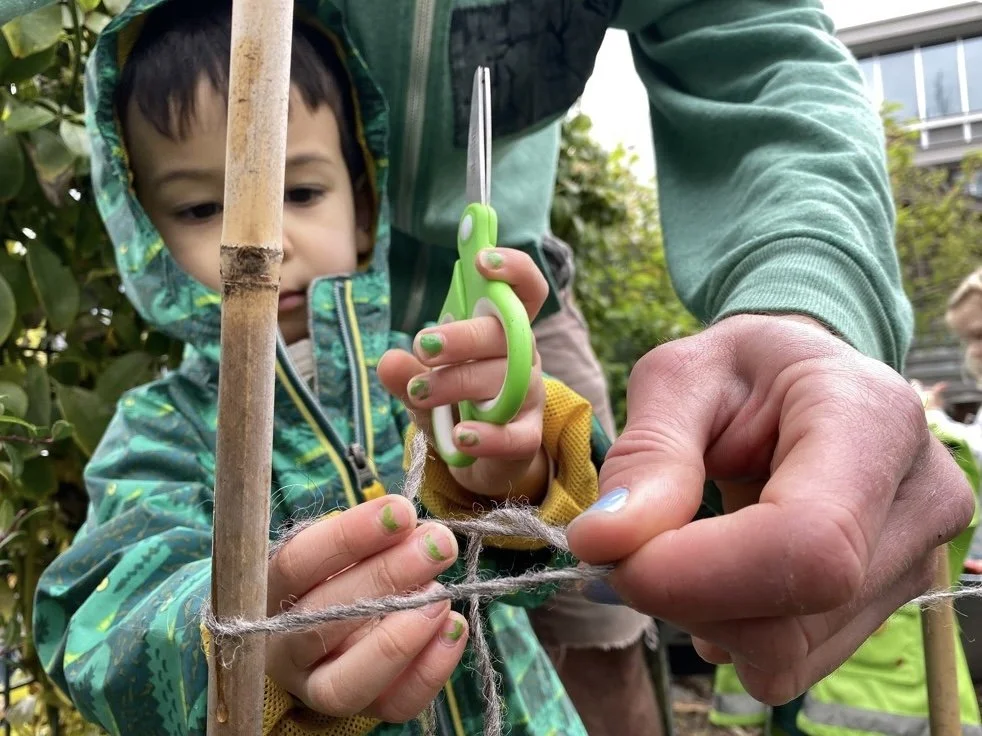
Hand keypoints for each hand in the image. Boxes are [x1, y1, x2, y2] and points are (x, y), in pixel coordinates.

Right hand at [265, 496, 467, 720]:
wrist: (333, 633)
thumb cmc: (341, 572)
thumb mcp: (344, 547)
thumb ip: (373, 536)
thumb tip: (414, 526)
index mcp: (268, 592)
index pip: (297, 564)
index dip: (349, 536)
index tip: (401, 511)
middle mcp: (283, 646)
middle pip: (321, 620)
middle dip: (387, 576)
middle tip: (438, 544)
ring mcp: (316, 688)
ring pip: (345, 683)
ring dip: (400, 638)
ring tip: (441, 594)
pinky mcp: (362, 711)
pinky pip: (393, 706)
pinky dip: (430, 669)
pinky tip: (454, 626)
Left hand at [378, 249, 549, 501]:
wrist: (476, 457)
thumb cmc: (454, 405)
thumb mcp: (424, 383)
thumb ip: (407, 371)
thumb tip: (389, 361)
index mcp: (502, 331)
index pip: (525, 291)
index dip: (514, 269)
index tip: (482, 259)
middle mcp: (523, 358)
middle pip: (508, 335)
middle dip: (464, 336)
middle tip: (423, 343)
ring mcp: (528, 397)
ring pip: (507, 382)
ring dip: (459, 382)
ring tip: (419, 391)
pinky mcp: (526, 436)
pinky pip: (517, 436)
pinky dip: (489, 436)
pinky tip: (462, 436)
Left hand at [566, 314, 974, 704]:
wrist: (802, 382)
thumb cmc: (741, 370)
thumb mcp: (679, 377)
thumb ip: (646, 452)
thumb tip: (604, 542)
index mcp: (872, 421)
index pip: (811, 542)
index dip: (702, 574)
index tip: (618, 560)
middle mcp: (918, 502)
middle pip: (793, 616)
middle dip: (683, 597)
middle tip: (635, 544)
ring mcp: (914, 565)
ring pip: (787, 656)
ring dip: (702, 617)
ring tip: (684, 548)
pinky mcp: (886, 608)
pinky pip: (791, 664)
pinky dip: (731, 634)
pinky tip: (720, 577)